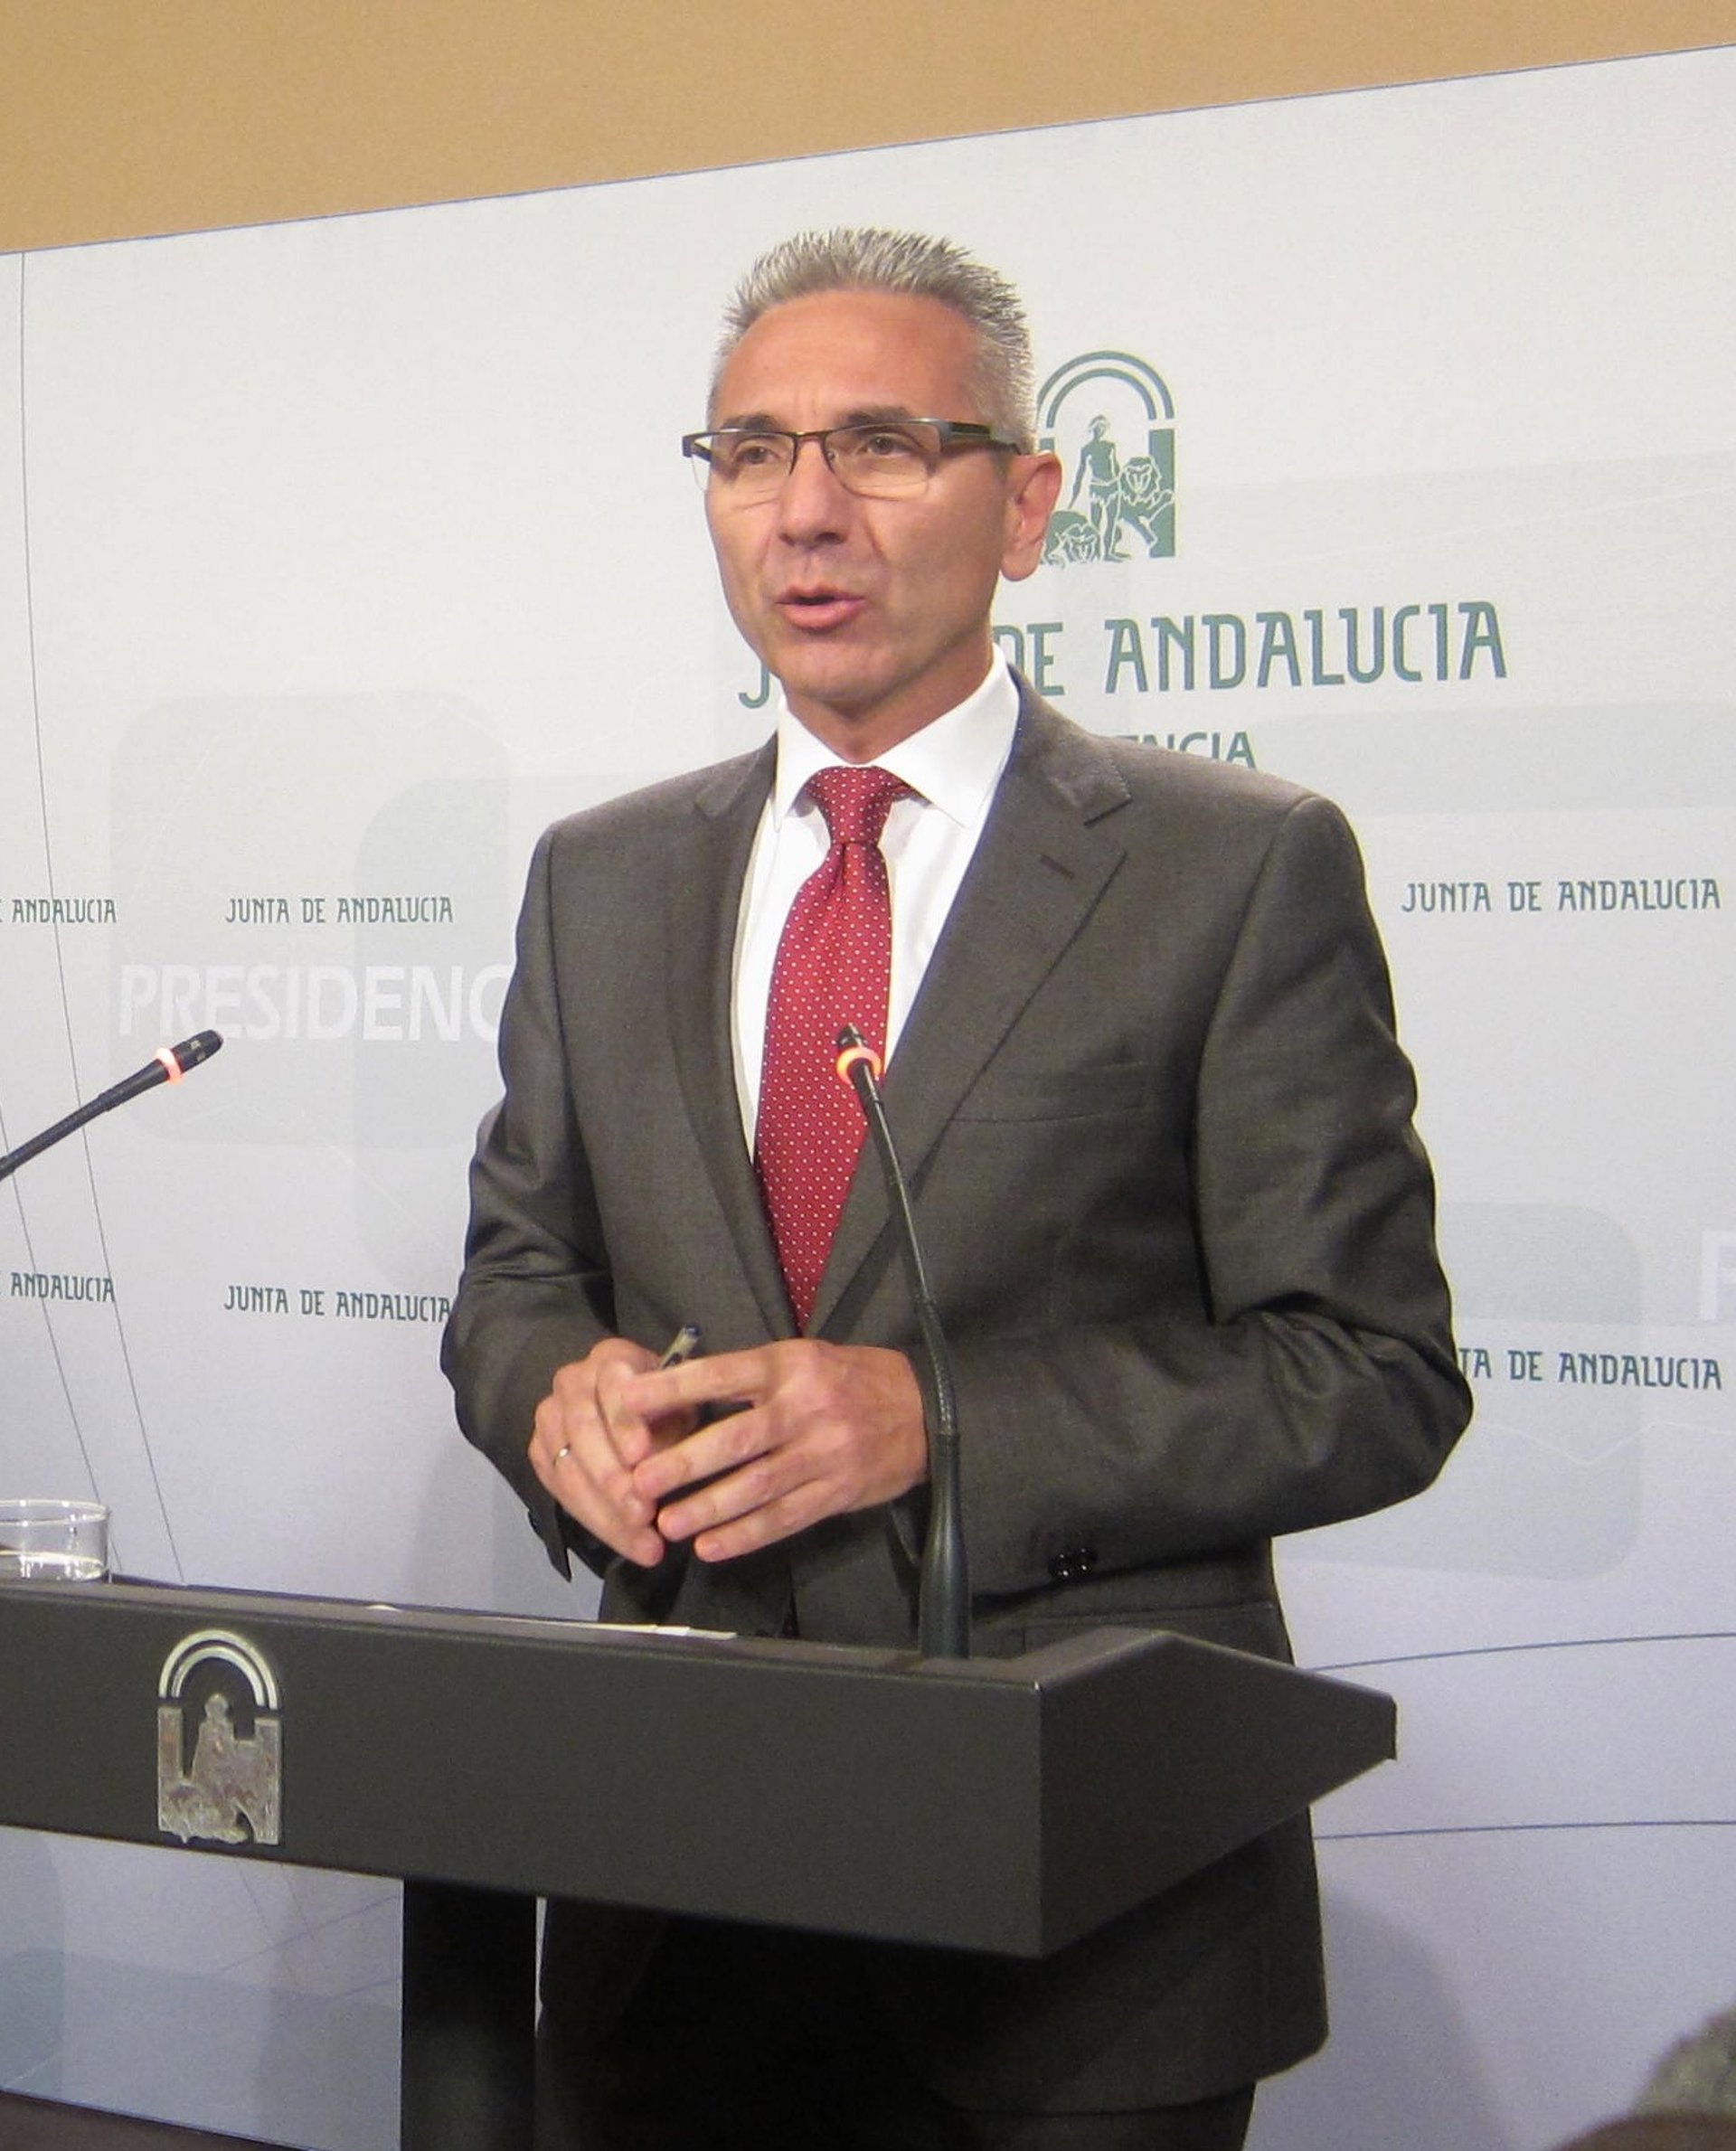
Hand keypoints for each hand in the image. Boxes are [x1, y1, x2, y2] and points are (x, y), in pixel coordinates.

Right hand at [529, 1337, 699, 1566]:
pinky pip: (561, 1491)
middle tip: (644, 1514)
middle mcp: (571, 1381)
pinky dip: (595, 1520)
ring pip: (567, 1467)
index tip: (642, 1455)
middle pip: (582, 1430)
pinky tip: (627, 1542)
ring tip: (644, 1543)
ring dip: (606, 1510)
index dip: (624, 1422)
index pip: (612, 1386)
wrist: (627, 1408)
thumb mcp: (682, 1406)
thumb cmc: (666, 1405)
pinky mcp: (540, 1452)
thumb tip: (660, 1472)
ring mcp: (549, 1417)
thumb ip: (672, 1428)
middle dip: (613, 1477)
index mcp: (610, 1358)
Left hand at [618, 1340, 927, 1562]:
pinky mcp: (837, 1493)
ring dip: (707, 1509)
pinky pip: (784, 1519)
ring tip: (667, 1525)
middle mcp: (805, 1408)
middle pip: (735, 1439)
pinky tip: (711, 1548)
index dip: (673, 1388)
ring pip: (756, 1487)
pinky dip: (745, 1536)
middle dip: (683, 1464)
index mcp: (790, 1365)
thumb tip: (680, 1398)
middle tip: (639, 1482)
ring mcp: (823, 1454)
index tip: (626, 1401)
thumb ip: (749, 1378)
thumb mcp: (802, 1359)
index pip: (721, 1374)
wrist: (925, 1411)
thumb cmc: (849, 1380)